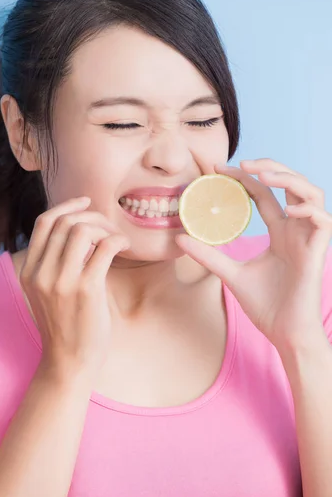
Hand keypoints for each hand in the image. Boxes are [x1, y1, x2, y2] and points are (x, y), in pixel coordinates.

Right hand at [19, 196, 129, 376]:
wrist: (69, 362)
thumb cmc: (65, 325)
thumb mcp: (46, 292)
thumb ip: (53, 263)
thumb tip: (77, 231)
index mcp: (29, 270)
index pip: (44, 223)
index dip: (66, 206)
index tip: (86, 202)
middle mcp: (40, 272)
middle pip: (65, 222)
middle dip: (92, 216)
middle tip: (109, 227)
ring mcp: (61, 281)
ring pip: (82, 230)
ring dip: (105, 228)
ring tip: (117, 240)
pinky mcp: (85, 290)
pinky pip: (104, 247)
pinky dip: (118, 240)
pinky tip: (125, 247)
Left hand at [175, 158, 331, 352]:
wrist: (284, 333)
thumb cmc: (265, 306)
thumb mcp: (230, 273)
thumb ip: (209, 255)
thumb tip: (179, 239)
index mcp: (279, 231)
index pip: (264, 193)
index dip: (245, 177)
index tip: (219, 169)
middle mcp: (295, 229)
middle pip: (291, 183)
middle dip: (270, 166)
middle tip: (243, 163)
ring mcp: (308, 238)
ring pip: (311, 193)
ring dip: (290, 179)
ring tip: (264, 176)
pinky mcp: (317, 252)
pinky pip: (323, 221)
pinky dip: (309, 209)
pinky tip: (289, 209)